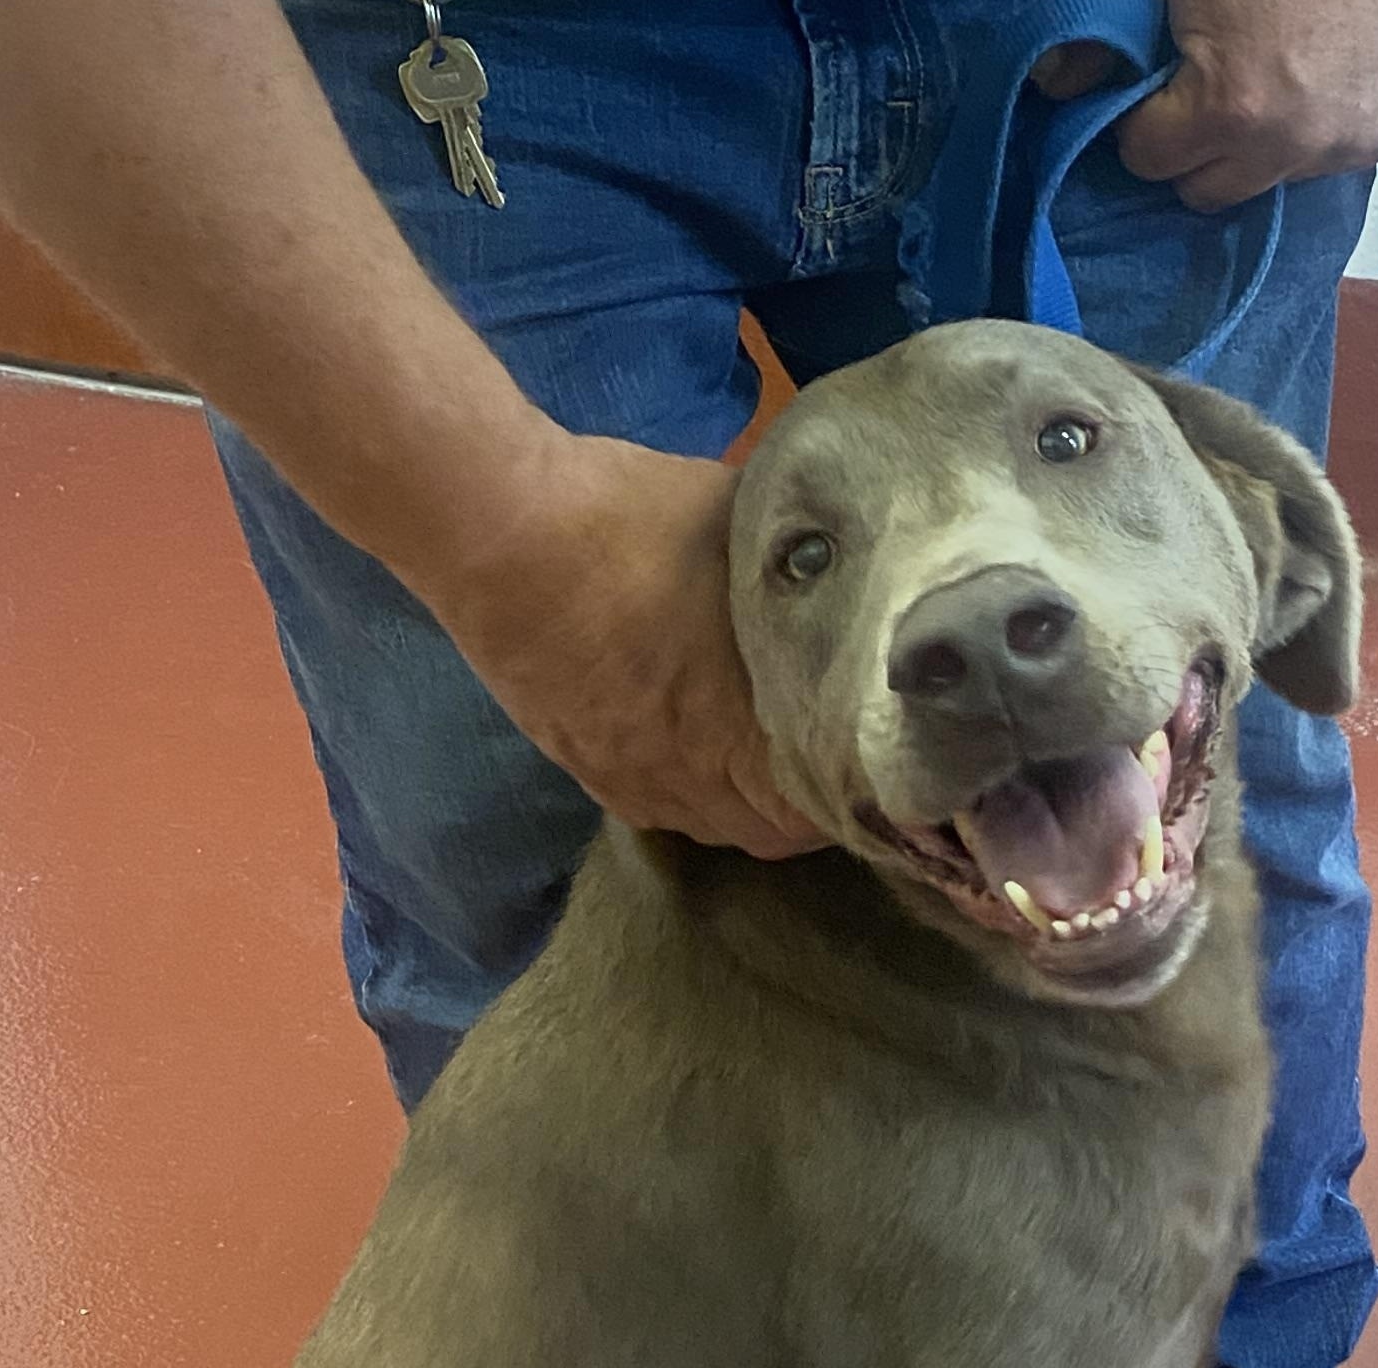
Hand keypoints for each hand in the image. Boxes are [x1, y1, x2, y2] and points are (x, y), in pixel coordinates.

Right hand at [427, 434, 818, 857]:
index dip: (857, 796)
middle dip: (809, 807)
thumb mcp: (738, 522)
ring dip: (746, 802)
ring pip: (711, 826)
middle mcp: (685, 782)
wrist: (495, 531)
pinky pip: (656, 806)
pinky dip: (691, 788)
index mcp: (734, 735)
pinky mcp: (582, 767)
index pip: (819, 812)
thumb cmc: (626, 522)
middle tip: (834, 757)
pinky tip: (699, 742)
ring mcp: (628, 782)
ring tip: (769, 752)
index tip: (882, 764)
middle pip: (771, 836)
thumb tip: (849, 556)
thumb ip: (798, 559)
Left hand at [1115, 0, 1377, 212]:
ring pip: (1271, 181)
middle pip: (1205, 191)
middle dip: (1192, 148)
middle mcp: (1291, 145)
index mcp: (1233, 107)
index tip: (1150, 93)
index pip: (1149, 160)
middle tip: (1201, 91)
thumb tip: (1054, 83)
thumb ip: (1113, 38)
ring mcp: (1348, 143)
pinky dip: (1315, 128)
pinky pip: (1330, 157)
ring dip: (1256, 146)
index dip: (1141, 122)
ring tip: (1266, 79)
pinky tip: (1317, 75)